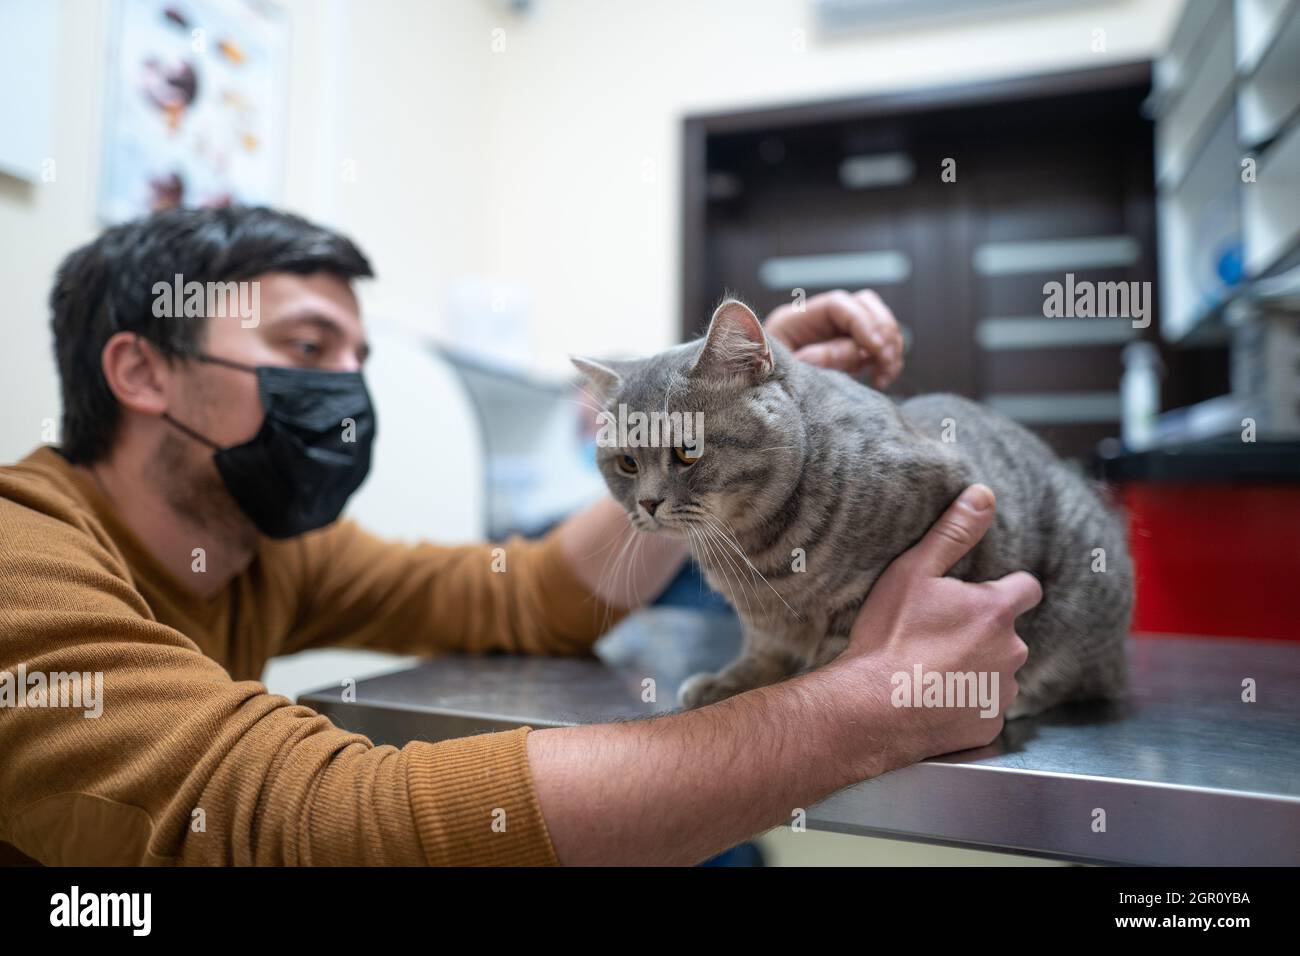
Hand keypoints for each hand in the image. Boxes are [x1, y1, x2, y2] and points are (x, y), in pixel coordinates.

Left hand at [763, 289, 903, 388]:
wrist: (758, 401)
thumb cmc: (766, 386)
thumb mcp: (786, 374)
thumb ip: (817, 359)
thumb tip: (852, 350)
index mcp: (795, 320)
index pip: (838, 304)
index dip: (862, 323)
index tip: (876, 349)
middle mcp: (817, 321)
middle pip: (864, 304)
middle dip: (881, 332)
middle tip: (885, 361)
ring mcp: (833, 334)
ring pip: (876, 321)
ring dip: (889, 346)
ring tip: (884, 375)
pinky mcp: (845, 350)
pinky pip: (877, 344)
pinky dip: (887, 358)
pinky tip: (881, 379)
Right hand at [832, 484, 1038, 769]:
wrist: (872, 708)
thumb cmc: (891, 637)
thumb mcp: (914, 572)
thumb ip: (954, 532)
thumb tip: (984, 494)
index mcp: (997, 610)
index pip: (1027, 588)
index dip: (1005, 588)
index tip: (977, 596)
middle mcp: (1012, 651)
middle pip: (1009, 632)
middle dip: (984, 631)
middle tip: (937, 634)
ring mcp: (1002, 691)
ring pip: (999, 671)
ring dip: (977, 667)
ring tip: (932, 668)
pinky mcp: (989, 725)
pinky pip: (984, 706)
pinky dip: (966, 701)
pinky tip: (933, 697)